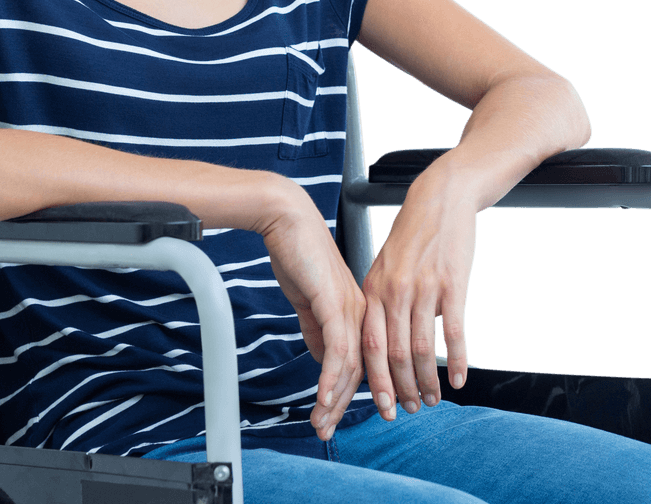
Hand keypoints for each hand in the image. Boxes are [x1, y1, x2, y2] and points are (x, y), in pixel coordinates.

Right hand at [259, 192, 366, 439]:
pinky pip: (337, 350)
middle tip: (329, 432)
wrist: (288, 220)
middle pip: (361, 370)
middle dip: (344, 405)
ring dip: (334, 400)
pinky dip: (330, 378)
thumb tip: (323, 358)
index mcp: (358, 309)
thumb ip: (318, 329)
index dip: (353, 392)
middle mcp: (360, 311)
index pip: (363, 360)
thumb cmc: (297, 252)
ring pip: (351, 366)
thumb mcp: (309, 298)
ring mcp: (350, 308)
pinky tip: (322, 398)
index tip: (339, 417)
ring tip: (321, 424)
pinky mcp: (334, 304)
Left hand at [360, 164, 477, 420]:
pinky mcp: (452, 285)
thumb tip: (377, 340)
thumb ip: (380, 300)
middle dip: (402, 389)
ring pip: (423, 349)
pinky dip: (457, 361)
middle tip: (411, 409)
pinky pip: (454, 333)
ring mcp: (423, 289)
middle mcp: (394, 291)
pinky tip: (460, 379)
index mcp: (374, 288)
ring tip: (434, 399)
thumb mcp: (385, 265)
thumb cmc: (413, 235)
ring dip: (429, 381)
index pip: (369, 346)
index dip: (375, 380)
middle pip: (395, 354)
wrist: (440, 200)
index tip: (381, 404)